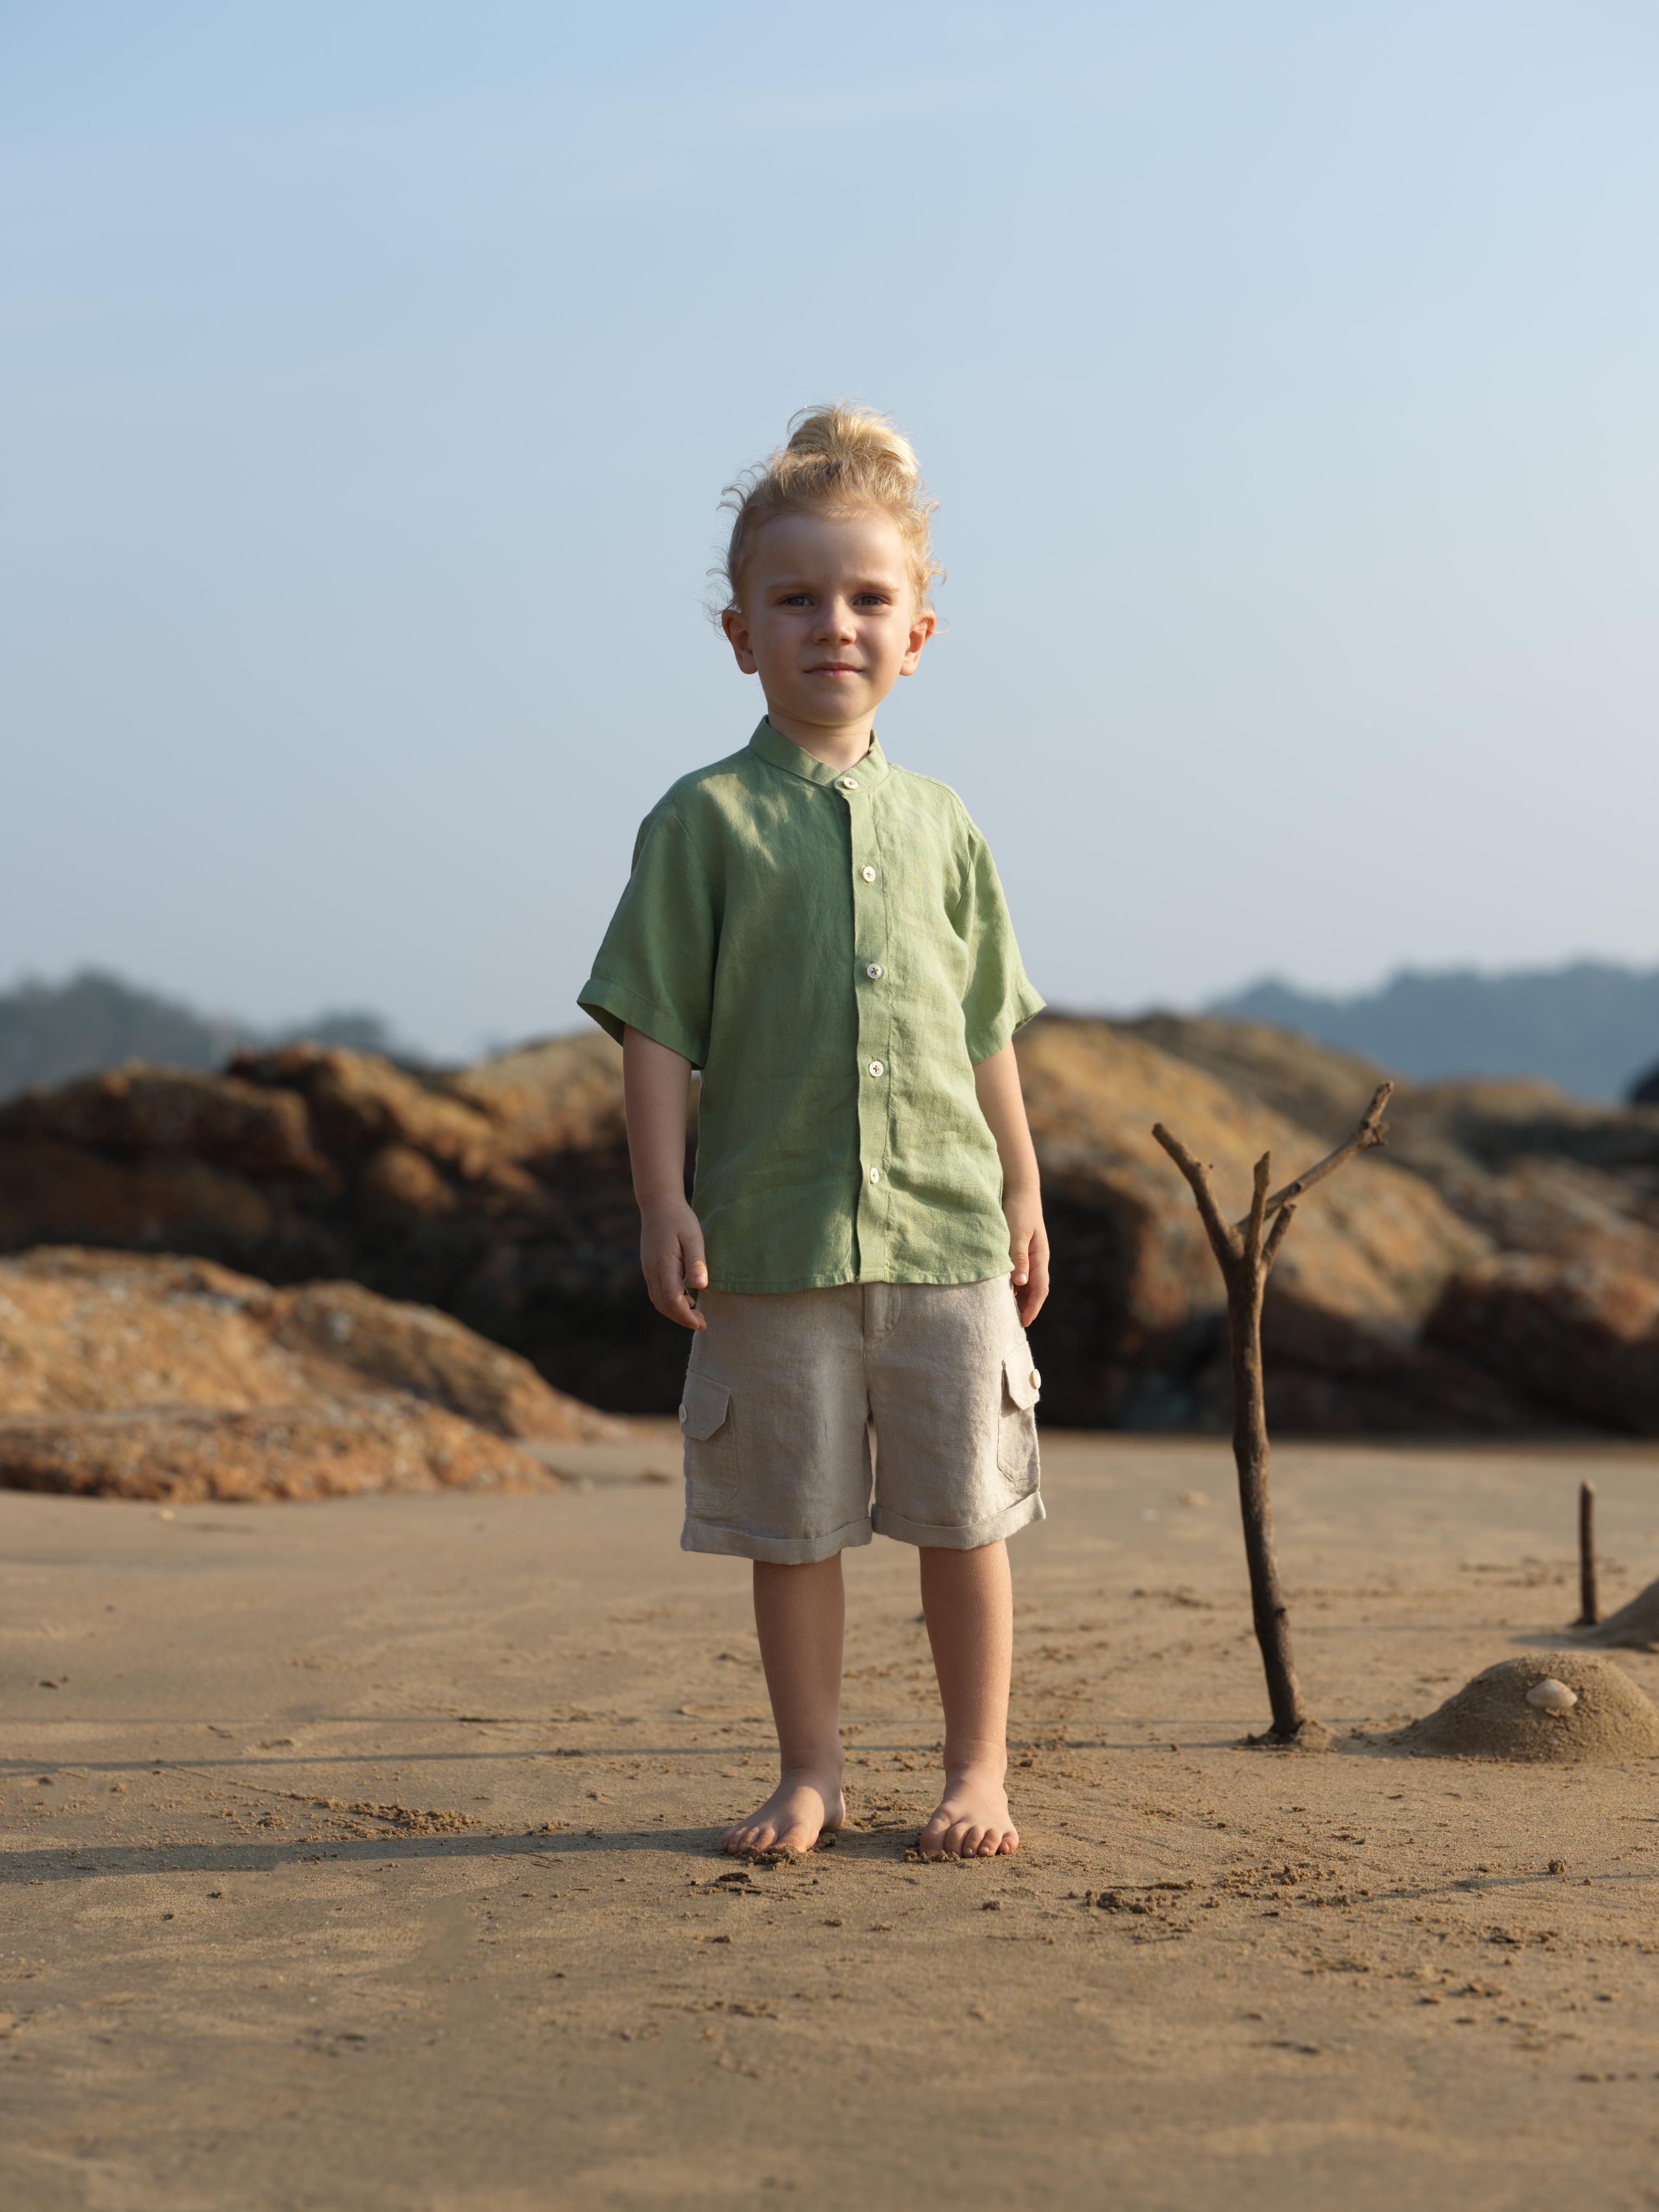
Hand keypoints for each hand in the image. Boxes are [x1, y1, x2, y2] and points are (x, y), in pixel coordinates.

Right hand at [640, 1198, 707, 1329]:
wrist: (658, 1203)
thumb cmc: (680, 1218)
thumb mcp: (694, 1237)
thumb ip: (696, 1262)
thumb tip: (701, 1287)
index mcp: (664, 1264)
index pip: (672, 1299)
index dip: (686, 1315)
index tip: (701, 1323)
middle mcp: (652, 1270)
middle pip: (663, 1305)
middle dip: (681, 1318)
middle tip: (701, 1323)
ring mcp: (648, 1269)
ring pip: (657, 1300)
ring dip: (674, 1312)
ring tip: (694, 1314)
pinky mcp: (649, 1266)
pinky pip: (656, 1291)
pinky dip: (668, 1302)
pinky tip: (684, 1299)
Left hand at [1005, 1190, 1048, 1327]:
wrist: (1019, 1189)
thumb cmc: (1018, 1210)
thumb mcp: (1017, 1233)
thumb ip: (1018, 1257)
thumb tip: (1020, 1284)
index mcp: (1040, 1257)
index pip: (1040, 1290)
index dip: (1032, 1308)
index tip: (1022, 1323)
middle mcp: (1037, 1259)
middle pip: (1034, 1290)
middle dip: (1026, 1308)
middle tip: (1012, 1324)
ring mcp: (1030, 1256)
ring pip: (1026, 1284)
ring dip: (1019, 1298)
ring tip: (1005, 1313)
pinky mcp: (1020, 1251)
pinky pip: (1019, 1274)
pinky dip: (1012, 1285)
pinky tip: (1000, 1291)